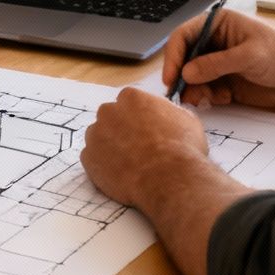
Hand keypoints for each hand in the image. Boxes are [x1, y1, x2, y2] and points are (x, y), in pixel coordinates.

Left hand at [81, 88, 209, 207]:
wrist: (169, 177)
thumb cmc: (181, 147)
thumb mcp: (185, 119)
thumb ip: (168, 112)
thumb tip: (167, 115)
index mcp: (131, 97)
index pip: (128, 102)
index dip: (137, 117)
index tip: (145, 129)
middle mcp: (108, 111)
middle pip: (111, 117)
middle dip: (120, 130)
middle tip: (136, 147)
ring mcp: (95, 134)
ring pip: (99, 137)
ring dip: (110, 147)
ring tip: (130, 163)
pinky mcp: (88, 158)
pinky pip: (93, 158)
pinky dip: (104, 165)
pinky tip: (121, 174)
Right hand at [162, 8, 274, 108]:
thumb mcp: (249, 56)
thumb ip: (217, 64)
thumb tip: (187, 72)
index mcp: (218, 24)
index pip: (184, 36)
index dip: (173, 56)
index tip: (171, 76)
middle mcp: (214, 42)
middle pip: (184, 58)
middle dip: (182, 77)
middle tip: (184, 95)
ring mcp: (218, 63)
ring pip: (191, 78)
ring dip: (194, 90)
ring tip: (208, 99)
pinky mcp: (224, 82)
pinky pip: (204, 90)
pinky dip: (207, 97)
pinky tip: (223, 99)